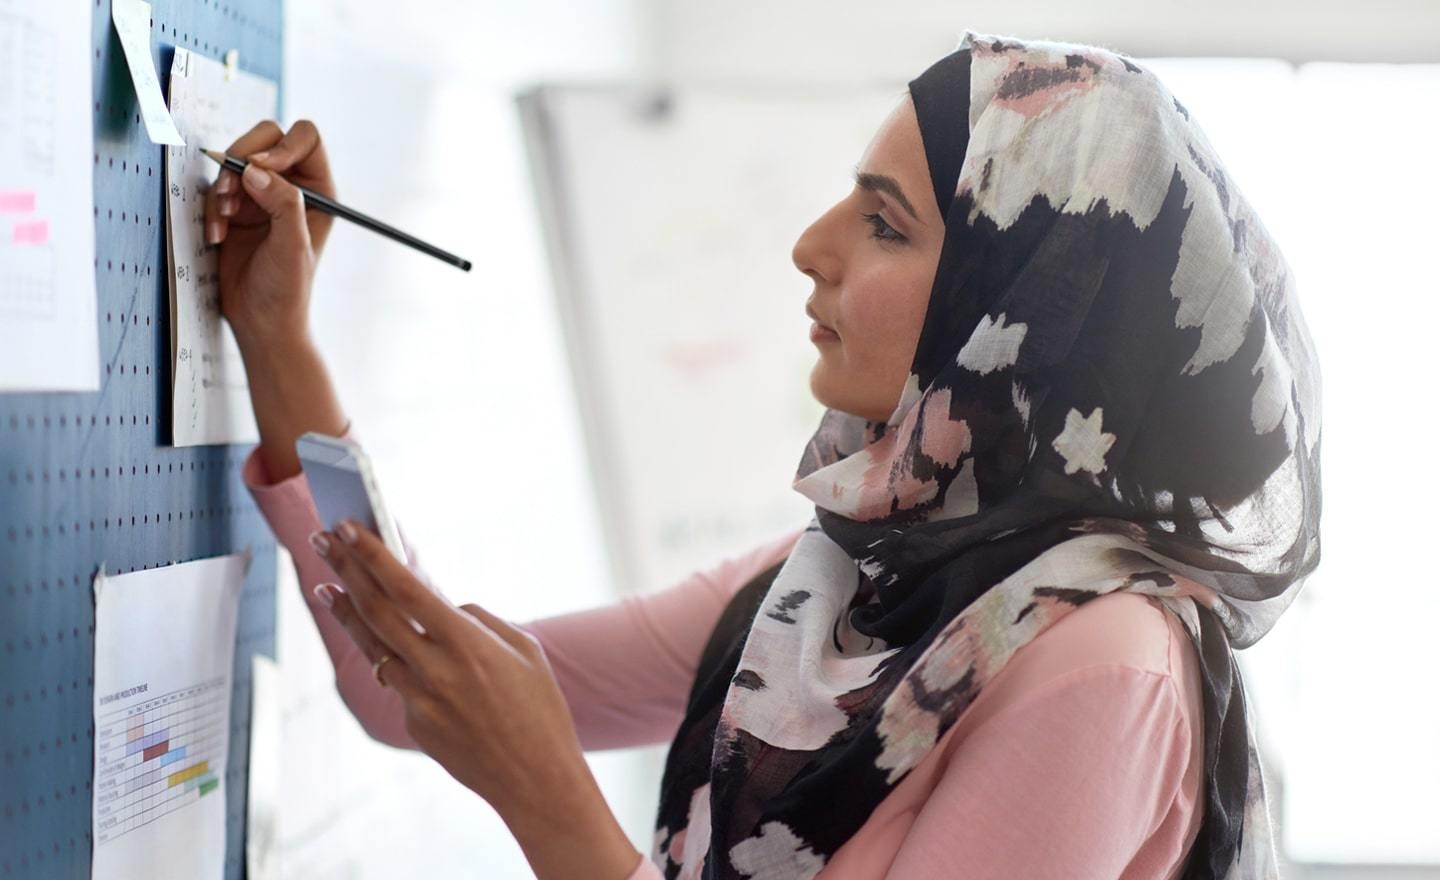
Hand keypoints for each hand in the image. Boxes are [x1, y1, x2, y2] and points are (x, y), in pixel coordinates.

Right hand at [204, 119, 335, 349]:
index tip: (261, 167)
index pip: (305, 138)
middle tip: (231, 188)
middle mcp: (291, 185)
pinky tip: (217, 236)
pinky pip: (215, 186)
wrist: (259, 320)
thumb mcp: (292, 247)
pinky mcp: (234, 206)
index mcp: (318, 190)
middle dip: (242, 158)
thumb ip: (282, 204)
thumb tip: (257, 169)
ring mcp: (260, 194)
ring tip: (224, 219)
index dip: (282, 144)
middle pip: (265, 136)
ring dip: (223, 185)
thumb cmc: (287, 289)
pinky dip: (211, 207)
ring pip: (235, 159)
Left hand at [307, 520, 643, 879]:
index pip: (407, 588)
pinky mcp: (414, 725)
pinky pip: (400, 683)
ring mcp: (419, 700)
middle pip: (375, 611)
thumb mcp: (524, 651)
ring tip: (326, 587)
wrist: (536, 780)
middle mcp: (435, 670)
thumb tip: (445, 608)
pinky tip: (397, 650)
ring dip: (348, 614)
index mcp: (466, 643)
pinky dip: (395, 660)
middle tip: (321, 541)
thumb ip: (479, 622)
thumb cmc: (541, 710)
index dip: (373, 555)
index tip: (348, 528)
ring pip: (373, 647)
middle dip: (345, 571)